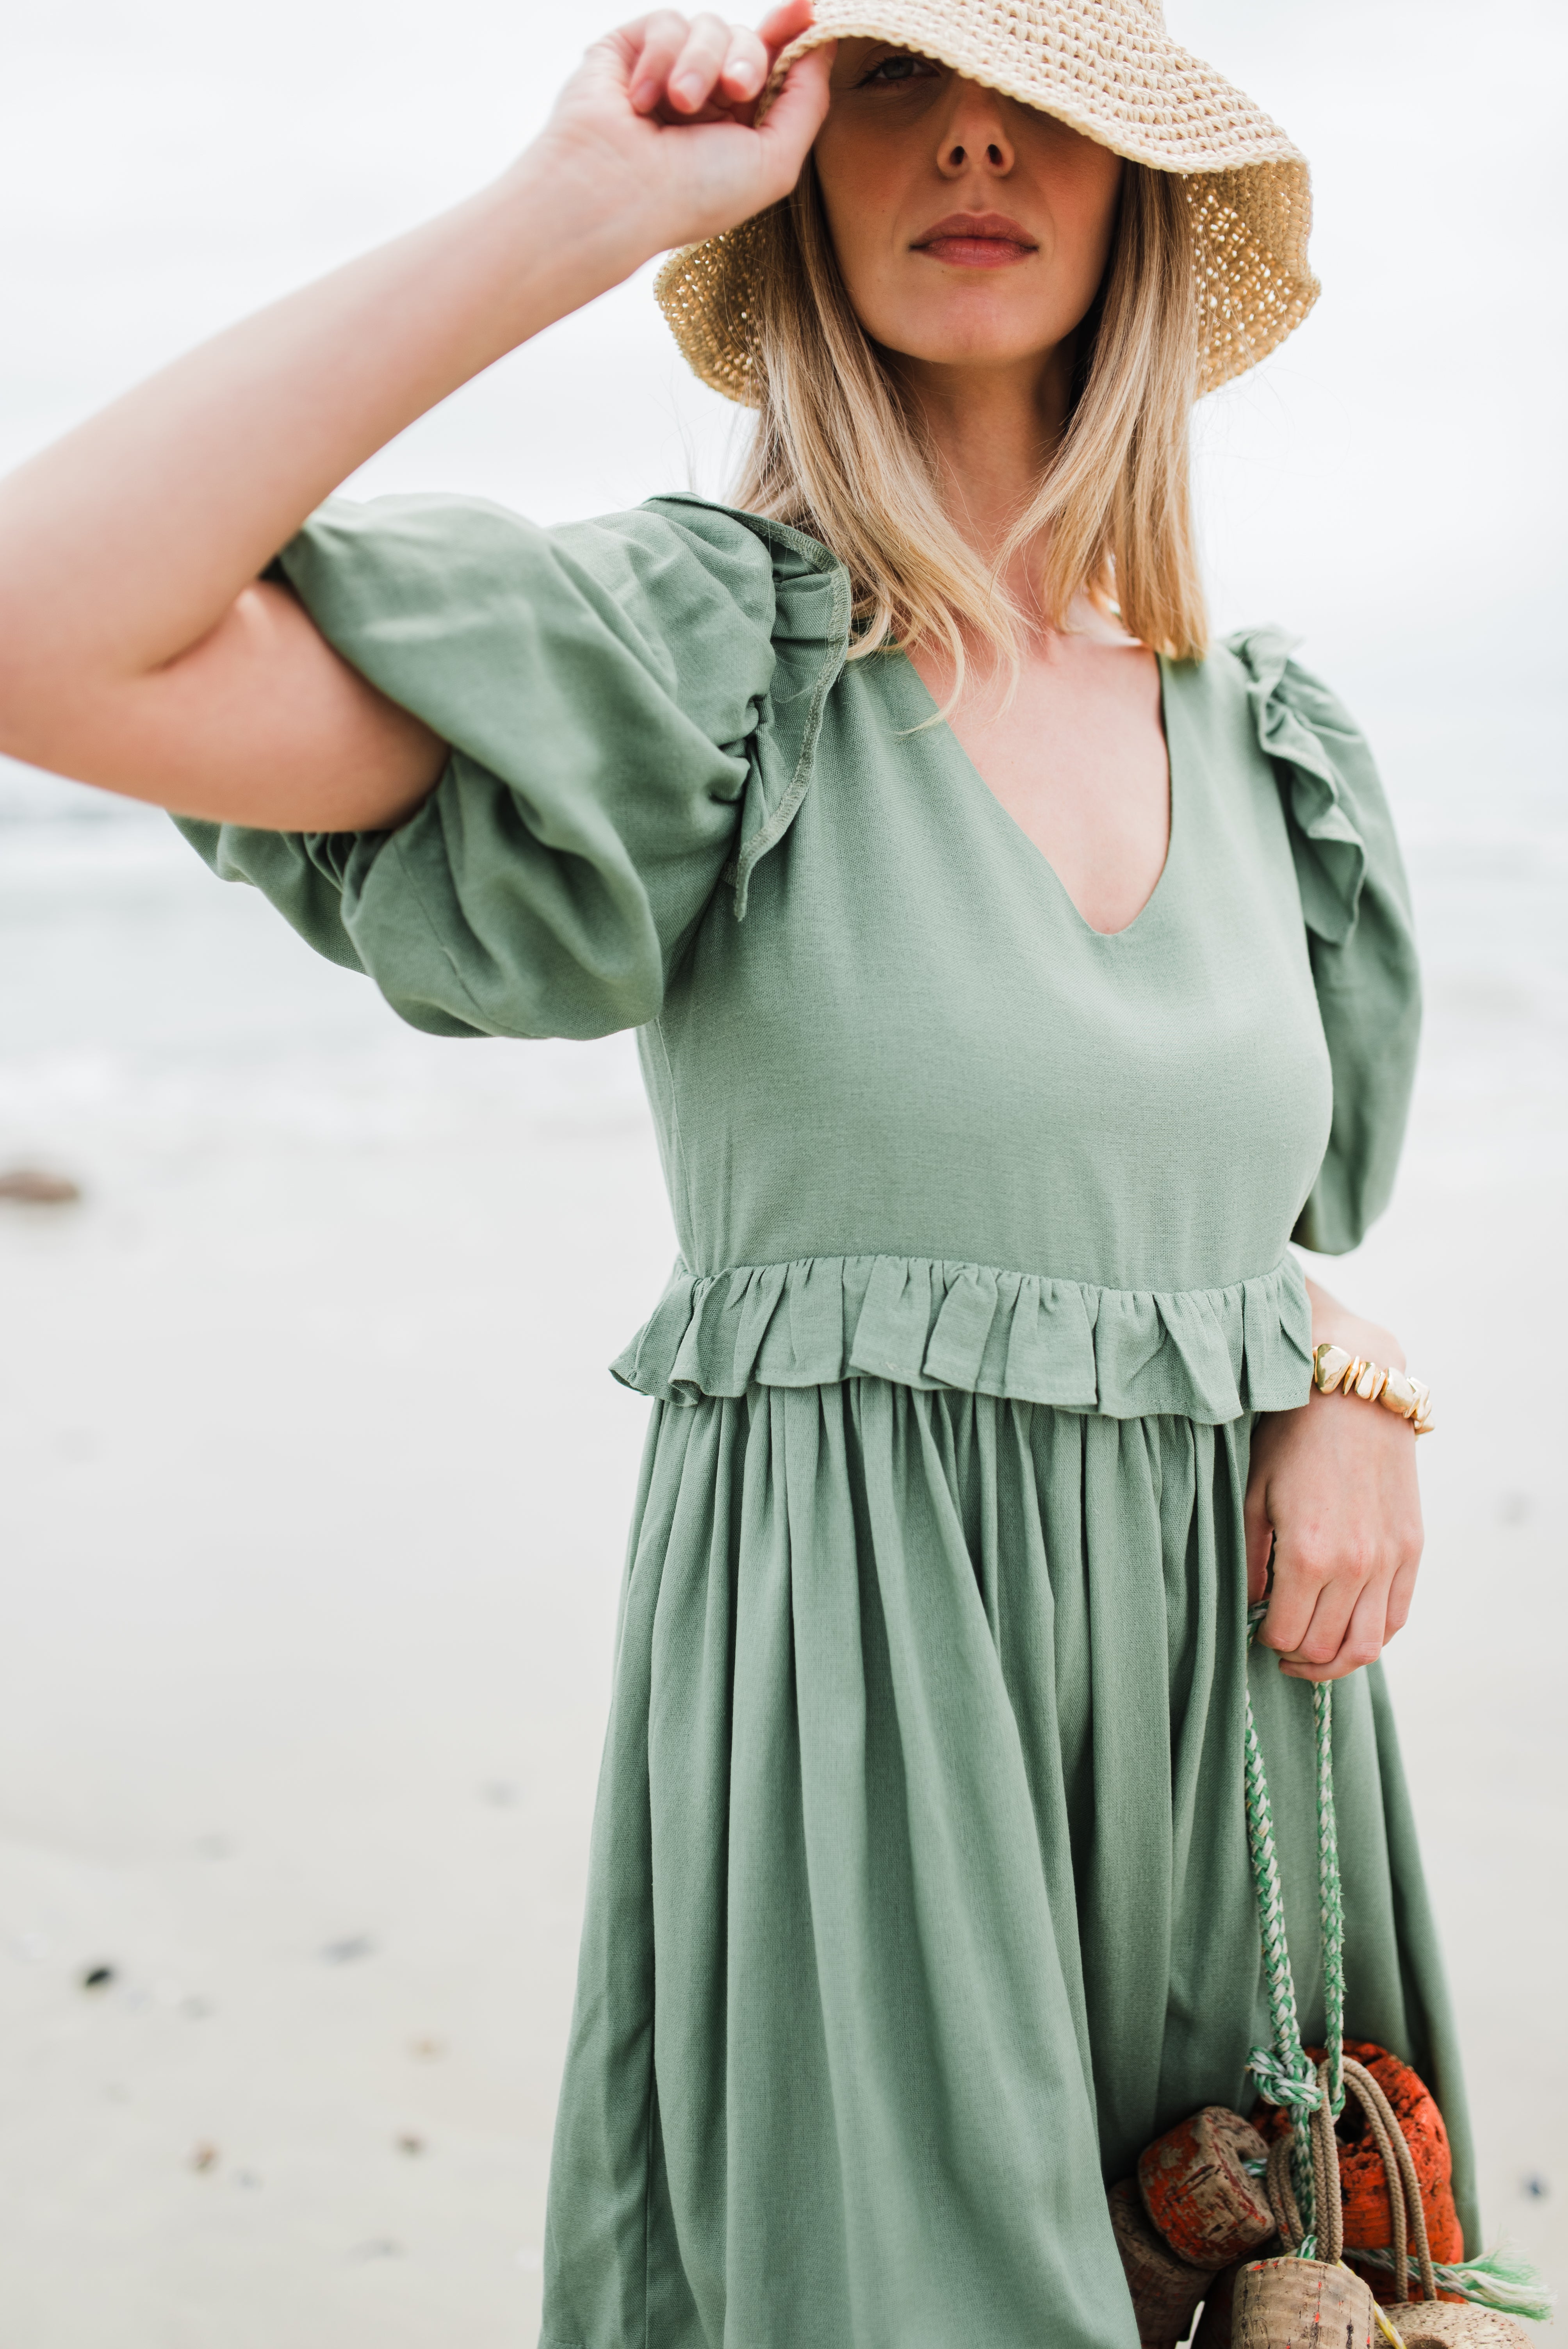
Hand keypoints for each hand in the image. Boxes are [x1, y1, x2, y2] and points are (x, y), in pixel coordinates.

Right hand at [530, 1, 833, 266]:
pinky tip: (640, 101)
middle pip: (749, 40)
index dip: (791, 35)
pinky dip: (660, 58)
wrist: (614, 193)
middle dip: (748, 60)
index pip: (774, 66)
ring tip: (678, 105)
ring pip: (710, 27)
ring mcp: (667, 73)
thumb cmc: (693, 196)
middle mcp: (706, 99)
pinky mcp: (629, 50)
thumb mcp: (774, 162)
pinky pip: (667, 22)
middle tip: (736, 89)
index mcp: (739, 128)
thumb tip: (823, 41)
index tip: (807, 9)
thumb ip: (808, 101)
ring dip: (700, 64)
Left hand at [1244, 1304, 1423, 1682]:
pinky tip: (1347, 1628)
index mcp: (1308, 1555)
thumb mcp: (1253, 1495)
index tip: (1253, 1626)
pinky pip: (1396, 1618)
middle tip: (1276, 1642)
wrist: (1354, 1395)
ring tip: (1311, 1654)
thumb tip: (1253, 1606)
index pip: (1284, 1633)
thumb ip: (1250, 1559)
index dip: (1264, 1639)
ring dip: (1335, 1662)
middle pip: (1324, 1648)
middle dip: (1295, 1655)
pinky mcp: (1412, 1550)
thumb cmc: (1292, 1439)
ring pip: (1366, 1647)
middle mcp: (1355, 1566)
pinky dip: (1373, 1637)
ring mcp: (1390, 1561)